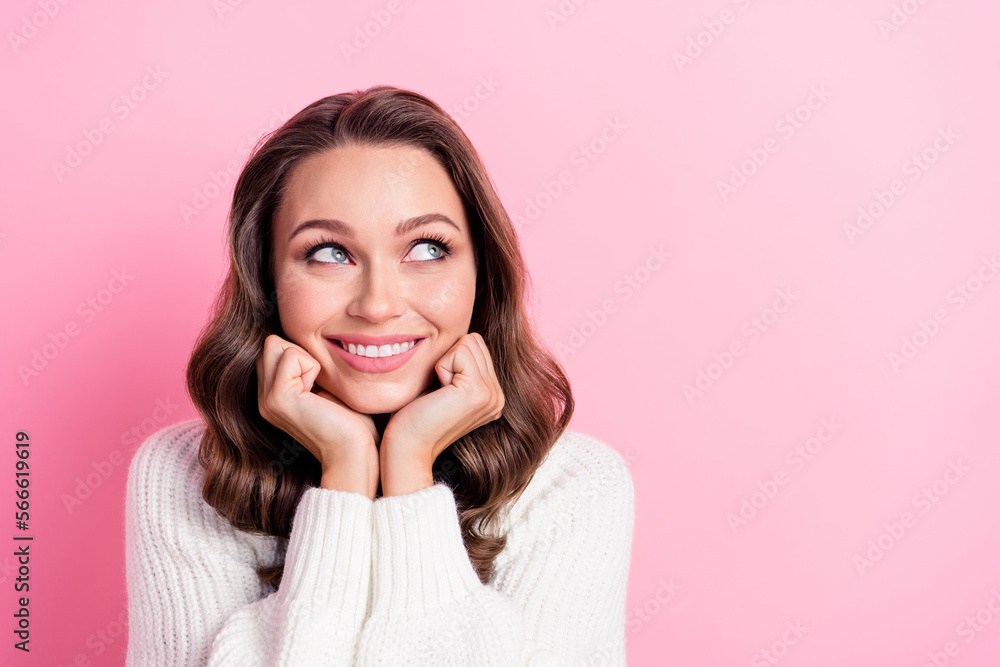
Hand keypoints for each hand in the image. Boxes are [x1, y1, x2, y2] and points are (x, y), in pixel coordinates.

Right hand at [256, 334, 379, 498]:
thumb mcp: (324, 387)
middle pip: (271, 343)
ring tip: (318, 390)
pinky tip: (318, 395)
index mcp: (272, 395)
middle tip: (318, 384)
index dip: (303, 356)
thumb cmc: (350, 420)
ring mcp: (266, 399)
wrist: (354, 450)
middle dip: (301, 354)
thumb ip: (308, 367)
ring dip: (306, 360)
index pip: (274, 348)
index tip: (319, 384)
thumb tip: (310, 338)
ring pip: (276, 344)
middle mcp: (262, 398)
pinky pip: (292, 356)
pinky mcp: (277, 398)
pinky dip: (312, 367)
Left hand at [379, 332, 504, 495]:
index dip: (450, 358)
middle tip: (438, 390)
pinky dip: (442, 366)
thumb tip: (459, 334)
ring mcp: (492, 395)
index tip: (440, 389)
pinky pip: (460, 351)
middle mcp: (498, 396)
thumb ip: (458, 365)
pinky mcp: (478, 391)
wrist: (407, 446)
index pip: (476, 346)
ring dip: (445, 362)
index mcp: (492, 394)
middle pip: (475, 341)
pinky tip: (439, 392)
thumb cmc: (414, 416)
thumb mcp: (443, 386)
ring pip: (469, 342)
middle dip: (449, 357)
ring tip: (439, 392)